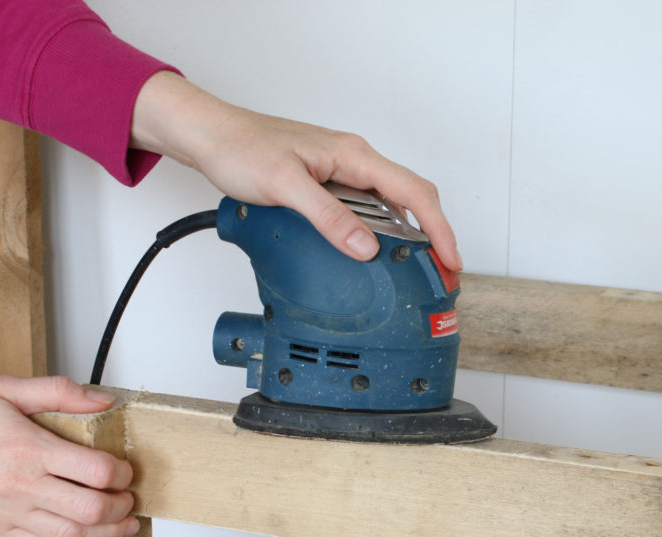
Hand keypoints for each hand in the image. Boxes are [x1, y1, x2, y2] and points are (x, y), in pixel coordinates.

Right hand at [0, 375, 137, 536]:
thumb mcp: (5, 389)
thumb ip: (58, 392)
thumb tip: (103, 400)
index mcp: (29, 450)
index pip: (95, 471)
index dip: (120, 473)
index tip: (124, 470)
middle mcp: (22, 487)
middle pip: (90, 510)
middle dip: (121, 507)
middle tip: (129, 499)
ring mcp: (8, 515)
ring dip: (108, 535)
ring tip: (125, 526)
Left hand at [130, 70, 462, 270]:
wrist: (210, 136)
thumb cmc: (242, 148)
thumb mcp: (286, 185)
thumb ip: (328, 216)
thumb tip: (365, 247)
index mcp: (354, 156)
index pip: (414, 193)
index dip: (439, 229)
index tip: (450, 260)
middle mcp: (354, 162)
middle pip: (411, 200)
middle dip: (433, 237)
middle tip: (441, 274)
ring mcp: (341, 173)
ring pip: (389, 206)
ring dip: (407, 238)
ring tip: (416, 270)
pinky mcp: (326, 185)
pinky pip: (364, 210)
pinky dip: (378, 234)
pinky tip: (372, 253)